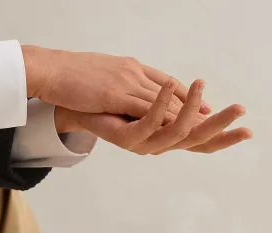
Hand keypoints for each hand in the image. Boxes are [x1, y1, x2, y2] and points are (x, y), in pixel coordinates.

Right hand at [21, 45, 211, 120]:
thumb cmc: (68, 78)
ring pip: (164, 100)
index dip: (186, 95)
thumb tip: (122, 94)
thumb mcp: (98, 79)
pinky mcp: (117, 93)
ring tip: (209, 124)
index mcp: (130, 67)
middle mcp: (134, 72)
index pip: (165, 81)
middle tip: (221, 116)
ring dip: (187, 113)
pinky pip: (146, 108)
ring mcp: (127, 81)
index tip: (204, 106)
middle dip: (196, 105)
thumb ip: (116, 85)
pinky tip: (180, 127)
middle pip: (172, 90)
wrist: (50, 70)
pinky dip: (166, 117)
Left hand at [55, 79, 251, 154]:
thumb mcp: (152, 98)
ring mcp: (142, 144)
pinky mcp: (127, 137)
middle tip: (240, 109)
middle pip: (195, 140)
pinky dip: (161, 105)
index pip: (203, 141)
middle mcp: (158, 145)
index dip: (225, 137)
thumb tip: (202, 105)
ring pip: (175, 132)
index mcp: (168, 137)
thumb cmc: (116, 100)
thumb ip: (175, 103)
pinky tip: (171, 86)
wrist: (79, 103)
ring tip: (202, 84)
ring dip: (190, 107)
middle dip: (219, 125)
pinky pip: (149, 123)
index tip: (249, 129)